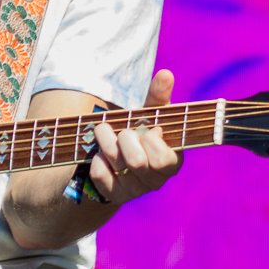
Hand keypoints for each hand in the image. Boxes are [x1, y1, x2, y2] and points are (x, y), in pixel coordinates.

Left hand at [87, 67, 182, 206]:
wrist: (113, 159)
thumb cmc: (136, 134)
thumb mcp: (147, 116)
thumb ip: (157, 98)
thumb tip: (166, 74)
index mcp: (172, 161)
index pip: (165, 159)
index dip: (151, 141)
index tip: (146, 129)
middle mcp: (156, 180)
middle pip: (139, 161)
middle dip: (125, 138)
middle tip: (120, 129)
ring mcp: (134, 190)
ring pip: (118, 164)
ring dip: (106, 142)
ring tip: (103, 132)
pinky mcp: (113, 195)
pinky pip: (101, 174)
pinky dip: (96, 160)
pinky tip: (99, 155)